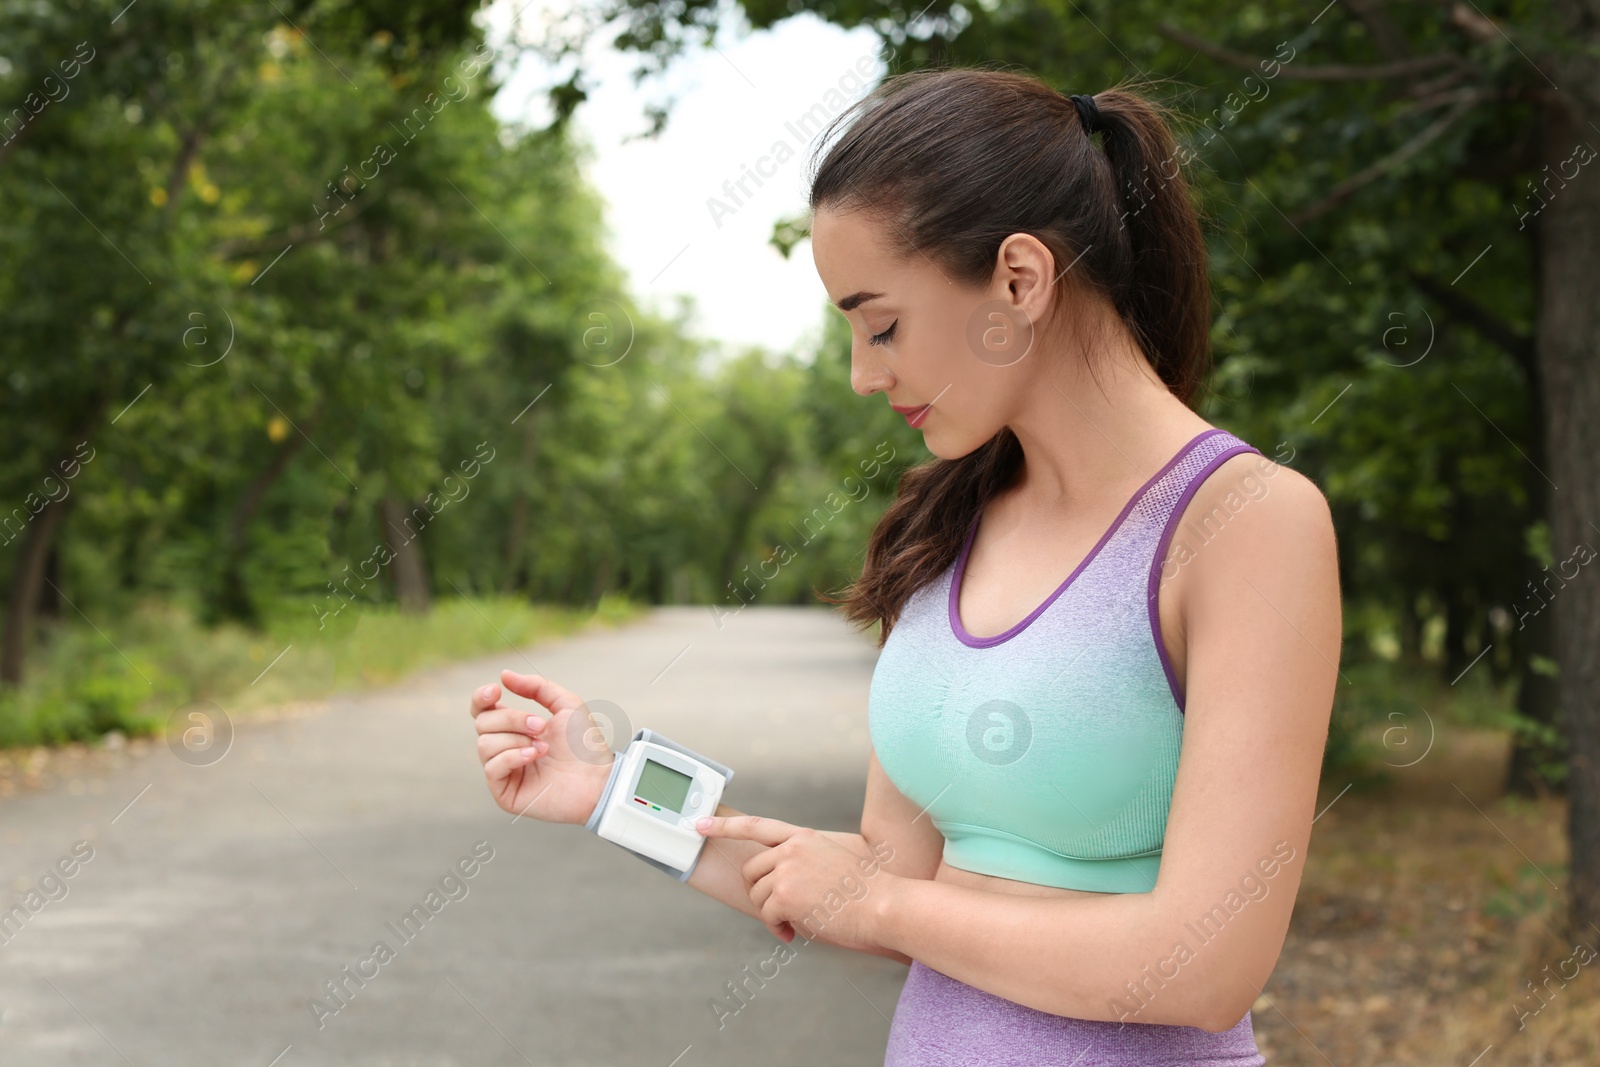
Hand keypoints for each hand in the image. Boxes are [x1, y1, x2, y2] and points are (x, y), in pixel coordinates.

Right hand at [469, 669, 615, 824]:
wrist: (596, 778)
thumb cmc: (584, 744)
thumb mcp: (565, 704)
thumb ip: (537, 686)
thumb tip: (504, 675)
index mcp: (515, 727)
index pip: (481, 710)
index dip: (481, 698)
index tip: (496, 690)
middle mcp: (505, 747)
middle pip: (483, 723)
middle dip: (512, 719)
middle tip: (540, 726)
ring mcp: (503, 770)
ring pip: (484, 744)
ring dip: (516, 740)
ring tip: (543, 748)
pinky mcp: (504, 792)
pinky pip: (491, 768)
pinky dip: (512, 757)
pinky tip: (534, 756)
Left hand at [696, 815, 893, 953]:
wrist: (886, 906)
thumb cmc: (867, 891)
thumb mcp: (834, 861)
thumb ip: (803, 862)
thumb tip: (776, 881)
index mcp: (804, 837)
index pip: (756, 826)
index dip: (724, 826)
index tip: (699, 824)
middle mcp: (792, 848)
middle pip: (751, 870)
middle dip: (759, 893)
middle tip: (781, 910)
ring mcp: (787, 870)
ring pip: (758, 895)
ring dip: (772, 913)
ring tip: (795, 922)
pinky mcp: (785, 894)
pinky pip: (767, 915)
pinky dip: (777, 928)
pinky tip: (795, 932)